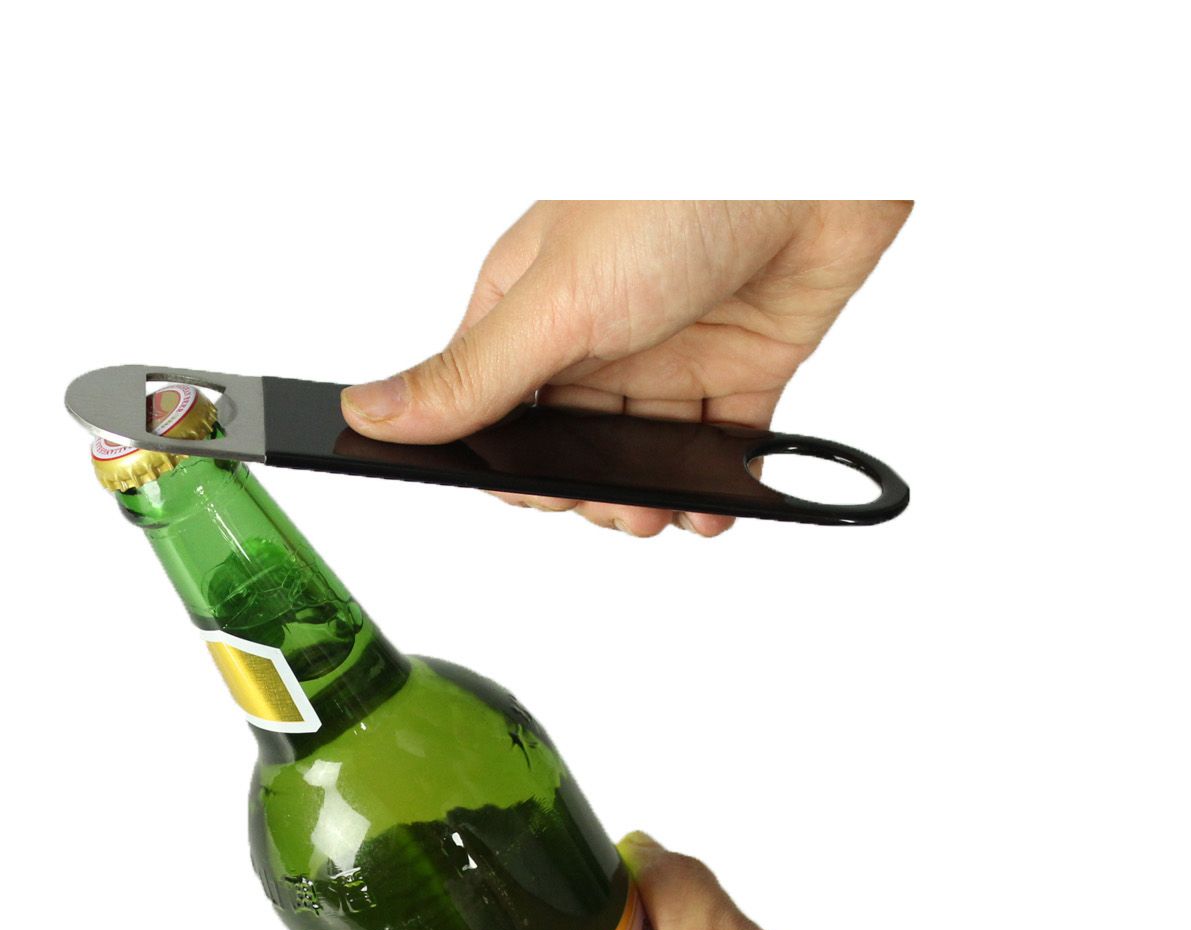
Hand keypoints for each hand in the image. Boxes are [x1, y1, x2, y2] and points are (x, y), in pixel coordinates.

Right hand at [341, 200, 911, 536]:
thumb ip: (470, 376)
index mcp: (531, 305)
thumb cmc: (677, 192)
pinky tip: (711, 505)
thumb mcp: (554, 302)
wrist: (820, 157)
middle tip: (608, 505)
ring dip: (648, 499)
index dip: (510, 466)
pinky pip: (718, 448)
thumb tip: (371, 412)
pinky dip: (713, 487)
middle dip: (582, 493)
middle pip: (569, 446)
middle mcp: (596, 332)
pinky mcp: (742, 365)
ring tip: (660, 511)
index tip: (531, 492)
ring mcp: (670, 351)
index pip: (494, 410)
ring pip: (643, 458)